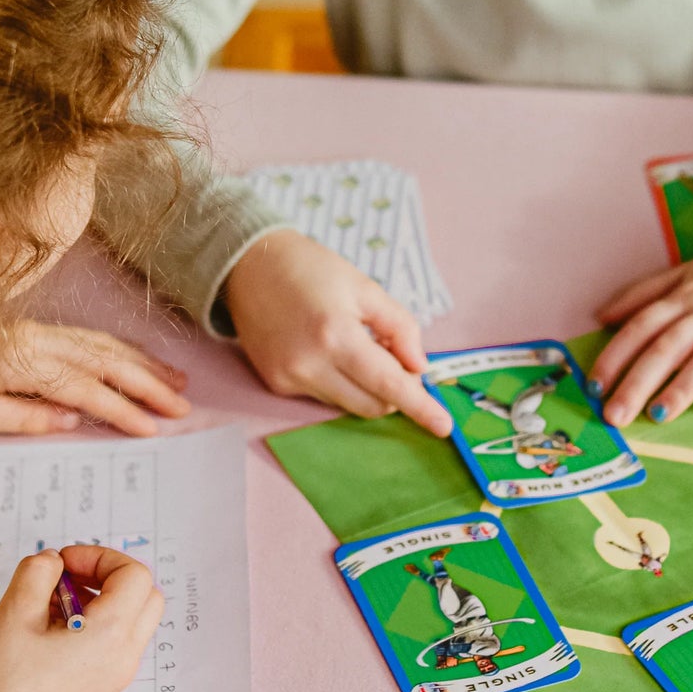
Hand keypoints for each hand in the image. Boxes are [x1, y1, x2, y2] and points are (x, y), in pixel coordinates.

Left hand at [0, 313, 190, 435]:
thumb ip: (21, 417)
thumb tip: (71, 422)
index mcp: (20, 359)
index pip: (83, 388)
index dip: (120, 409)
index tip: (150, 429)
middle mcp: (37, 338)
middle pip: (105, 361)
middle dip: (148, 385)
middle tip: (182, 408)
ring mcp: (40, 329)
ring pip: (105, 345)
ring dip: (144, 364)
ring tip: (177, 384)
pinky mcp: (38, 329)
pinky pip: (91, 337)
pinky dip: (123, 349)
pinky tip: (143, 361)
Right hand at [0, 545, 163, 691]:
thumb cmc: (2, 684)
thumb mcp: (14, 614)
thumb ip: (38, 573)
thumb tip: (53, 560)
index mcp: (112, 635)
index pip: (134, 575)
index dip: (100, 557)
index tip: (63, 562)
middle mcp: (125, 656)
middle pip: (145, 596)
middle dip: (109, 576)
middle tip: (67, 577)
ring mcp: (117, 675)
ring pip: (133, 620)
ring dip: (102, 600)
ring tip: (53, 606)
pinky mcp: (103, 688)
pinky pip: (117, 643)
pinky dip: (97, 625)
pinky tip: (53, 631)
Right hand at [225, 229, 451, 435]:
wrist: (249, 264)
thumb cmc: (312, 270)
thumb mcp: (366, 288)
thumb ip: (400, 328)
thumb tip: (419, 369)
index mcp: (337, 335)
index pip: (388, 384)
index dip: (420, 407)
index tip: (443, 427)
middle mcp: (310, 364)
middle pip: (372, 405)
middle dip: (394, 393)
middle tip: (396, 360)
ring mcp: (289, 378)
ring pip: (348, 404)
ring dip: (365, 386)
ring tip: (355, 345)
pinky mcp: (276, 384)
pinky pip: (323, 396)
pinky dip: (338, 381)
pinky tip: (326, 349)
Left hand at [590, 236, 692, 425]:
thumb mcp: (688, 272)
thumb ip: (646, 292)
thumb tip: (602, 314)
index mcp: (686, 295)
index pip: (642, 326)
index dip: (616, 356)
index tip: (594, 385)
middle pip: (668, 346)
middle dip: (638, 381)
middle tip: (615, 414)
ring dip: (682, 386)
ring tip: (658, 415)